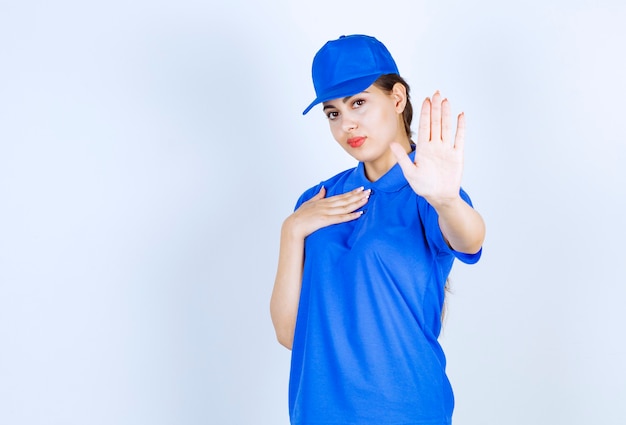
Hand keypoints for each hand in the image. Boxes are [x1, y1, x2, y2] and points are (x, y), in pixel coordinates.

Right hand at [285, 186, 369, 239]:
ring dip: (357, 203)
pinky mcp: (326, 220)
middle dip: (358, 195)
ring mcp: (327, 212)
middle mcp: (326, 205)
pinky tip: (359, 213)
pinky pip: (341, 218)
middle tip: (369, 191)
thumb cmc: (299, 216)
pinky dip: (351, 215)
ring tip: (367, 199)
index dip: (352, 192)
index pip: (341, 196)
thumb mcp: (308, 203)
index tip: (361, 189)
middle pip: (345, 199)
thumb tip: (324, 188)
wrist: (293, 226)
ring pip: (345, 207)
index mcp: (323, 201)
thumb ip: (318, 196)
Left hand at [390, 91, 464, 207]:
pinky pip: (459, 138)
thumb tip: (391, 143)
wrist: (439, 197)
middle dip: (435, 108)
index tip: (425, 100)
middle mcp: (435, 146)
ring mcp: (446, 149)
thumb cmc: (424, 187)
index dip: (425, 113)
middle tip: (436, 93)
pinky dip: (460, 127)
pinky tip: (460, 115)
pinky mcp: (457, 155)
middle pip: (435, 123)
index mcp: (423, 149)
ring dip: (446, 114)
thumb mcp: (409, 172)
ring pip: (446, 127)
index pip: (424, 127)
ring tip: (446, 100)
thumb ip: (402, 157)